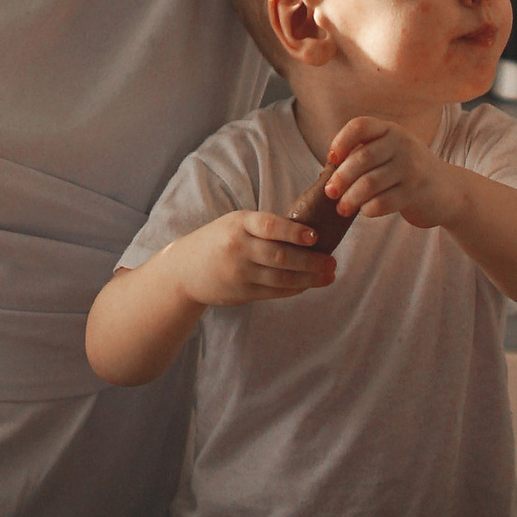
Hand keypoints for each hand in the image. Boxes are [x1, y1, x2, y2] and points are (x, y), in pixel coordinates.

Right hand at [169, 212, 334, 309]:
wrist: (184, 270)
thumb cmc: (218, 240)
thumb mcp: (235, 224)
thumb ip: (263, 228)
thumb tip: (308, 232)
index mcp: (238, 223)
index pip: (269, 226)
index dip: (293, 232)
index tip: (315, 236)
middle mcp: (238, 248)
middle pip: (280, 256)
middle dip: (311, 261)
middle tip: (332, 262)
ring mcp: (240, 273)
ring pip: (280, 278)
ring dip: (309, 278)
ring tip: (329, 275)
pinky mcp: (242, 293)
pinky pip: (274, 292)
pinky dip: (294, 288)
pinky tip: (309, 284)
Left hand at [324, 116, 462, 229]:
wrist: (448, 190)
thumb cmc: (408, 170)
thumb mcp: (392, 151)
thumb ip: (366, 152)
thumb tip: (330, 170)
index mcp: (391, 130)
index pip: (360, 125)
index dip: (341, 141)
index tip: (331, 159)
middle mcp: (402, 144)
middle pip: (362, 158)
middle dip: (341, 177)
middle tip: (330, 192)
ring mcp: (411, 168)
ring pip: (370, 183)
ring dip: (350, 198)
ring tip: (342, 207)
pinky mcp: (416, 192)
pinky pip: (383, 202)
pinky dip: (368, 209)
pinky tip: (365, 211)